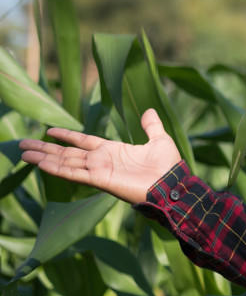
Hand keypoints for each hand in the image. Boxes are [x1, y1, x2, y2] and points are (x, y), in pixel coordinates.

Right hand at [19, 109, 180, 204]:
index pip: (84, 141)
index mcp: (113, 150)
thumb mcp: (159, 140)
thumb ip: (151, 126)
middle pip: (67, 153)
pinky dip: (59, 169)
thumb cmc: (168, 166)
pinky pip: (75, 174)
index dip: (67, 136)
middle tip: (23, 144)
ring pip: (66, 163)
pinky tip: (42, 164)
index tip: (49, 130)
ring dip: (45, 158)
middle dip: (45, 148)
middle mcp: (102, 161)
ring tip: (24, 154)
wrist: (172, 184)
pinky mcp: (100, 180)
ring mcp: (99, 171)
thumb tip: (149, 111)